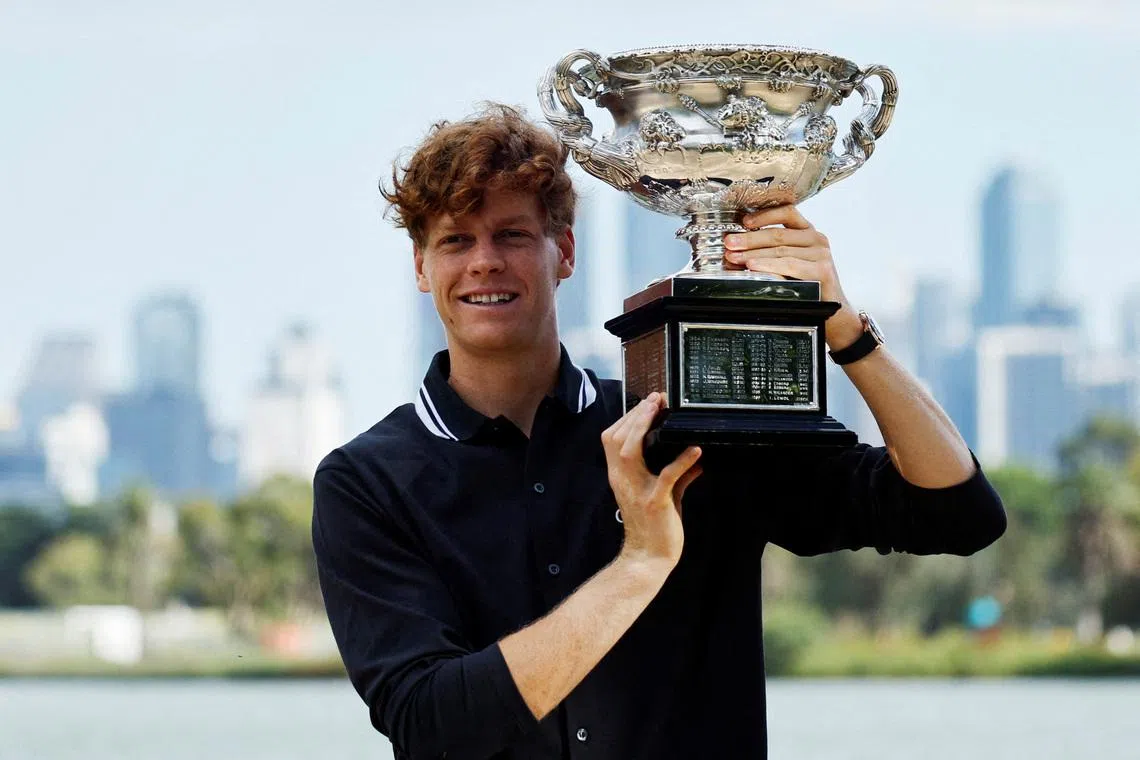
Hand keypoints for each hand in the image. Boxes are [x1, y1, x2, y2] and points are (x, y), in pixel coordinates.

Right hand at [600, 392, 702, 566]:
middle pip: (618, 439)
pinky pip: (666, 477)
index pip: (613, 439)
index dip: (627, 418)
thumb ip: (679, 476)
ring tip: (661, 411)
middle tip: (655, 399)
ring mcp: (637, 491)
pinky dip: (681, 462)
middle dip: (635, 415)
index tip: (647, 403)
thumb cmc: (655, 528)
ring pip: (630, 451)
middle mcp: (622, 480)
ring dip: (643, 428)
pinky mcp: (654, 503)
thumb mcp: (665, 496)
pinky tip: (695, 451)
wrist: (649, 559)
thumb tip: (696, 460)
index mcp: (620, 476)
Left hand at [723, 205, 863, 349]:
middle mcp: (817, 239)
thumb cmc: (808, 287)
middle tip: (729, 243)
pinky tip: (753, 266)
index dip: (764, 215)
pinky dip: (768, 265)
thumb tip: (737, 250)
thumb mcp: (790, 264)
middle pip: (778, 234)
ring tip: (735, 257)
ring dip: (754, 253)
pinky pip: (789, 265)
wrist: (833, 312)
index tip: (743, 221)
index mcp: (808, 233)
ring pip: (780, 250)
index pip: (787, 213)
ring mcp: (821, 253)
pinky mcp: (822, 269)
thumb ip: (771, 252)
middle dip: (749, 239)